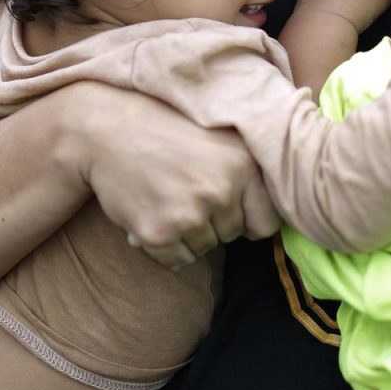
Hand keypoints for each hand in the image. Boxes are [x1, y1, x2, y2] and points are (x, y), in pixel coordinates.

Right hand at [74, 83, 280, 267]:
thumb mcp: (221, 135)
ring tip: (167, 197)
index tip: (227, 205)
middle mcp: (221, 190)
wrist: (108, 129)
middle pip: (232, 235)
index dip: (247, 218)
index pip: (267, 222)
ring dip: (188, 234)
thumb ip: (252, 168)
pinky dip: (164, 246)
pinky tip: (152, 213)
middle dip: (213, 221)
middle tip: (185, 190)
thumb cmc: (168, 130)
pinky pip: (176, 260)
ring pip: (204, 248)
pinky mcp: (159, 233)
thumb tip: (283, 210)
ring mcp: (190, 214)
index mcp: (243, 164)